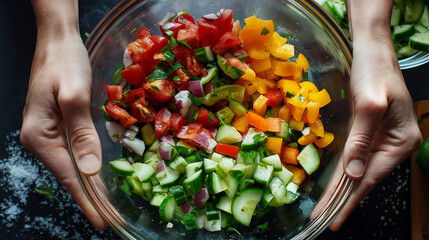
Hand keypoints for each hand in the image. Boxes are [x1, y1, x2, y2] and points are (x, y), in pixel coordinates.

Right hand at [20, 0, 105, 229]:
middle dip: (92, 197)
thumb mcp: (74, 96)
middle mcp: (41, 139)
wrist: (57, 41)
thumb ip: (82, 133)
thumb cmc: (64, 64)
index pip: (69, 176)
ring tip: (109, 204)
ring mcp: (49, 133)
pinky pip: (75, 152)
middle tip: (112, 218)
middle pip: (71, 174)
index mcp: (40, 135)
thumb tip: (89, 170)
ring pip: (73, 165)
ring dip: (92, 184)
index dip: (88, 200)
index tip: (103, 220)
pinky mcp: (59, 125)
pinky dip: (89, 166)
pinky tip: (99, 176)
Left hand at [328, 3, 421, 228]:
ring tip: (325, 210)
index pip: (369, 177)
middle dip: (342, 200)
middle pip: (363, 178)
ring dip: (341, 190)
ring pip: (358, 171)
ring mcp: (382, 140)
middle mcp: (393, 145)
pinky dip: (343, 173)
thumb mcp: (369, 106)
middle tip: (322, 221)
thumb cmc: (373, 74)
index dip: (349, 199)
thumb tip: (354, 175)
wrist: (372, 53)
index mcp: (400, 141)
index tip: (333, 218)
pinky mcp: (369, 134)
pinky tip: (334, 186)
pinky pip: (355, 158)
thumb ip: (361, 141)